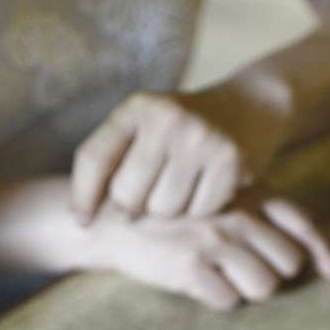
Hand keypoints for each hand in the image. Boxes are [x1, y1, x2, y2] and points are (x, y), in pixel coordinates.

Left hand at [72, 86, 286, 222]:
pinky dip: (202, 209)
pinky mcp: (231, 159)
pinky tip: (208, 190)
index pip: (93, 159)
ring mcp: (200, 137)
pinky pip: (200, 211)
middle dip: (135, 207)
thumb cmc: (184, 129)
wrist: (250, 107)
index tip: (82, 222)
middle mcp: (167, 117)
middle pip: (127, 195)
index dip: (82, 197)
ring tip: (182, 191)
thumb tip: (79, 219)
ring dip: (170, 212)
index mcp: (137, 108)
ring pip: (163, 209)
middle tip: (152, 199)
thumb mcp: (145, 127)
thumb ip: (112, 160)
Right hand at [84, 194, 329, 309]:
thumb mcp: (227, 202)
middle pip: (288, 263)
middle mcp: (236, 214)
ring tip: (217, 274)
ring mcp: (213, 239)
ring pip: (263, 287)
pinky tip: (195, 280)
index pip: (301, 225)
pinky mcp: (190, 265)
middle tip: (238, 265)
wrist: (115, 218)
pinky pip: (226, 301)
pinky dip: (214, 297)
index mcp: (248, 194)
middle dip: (270, 271)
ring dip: (245, 288)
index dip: (324, 253)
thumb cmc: (179, 215)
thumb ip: (274, 225)